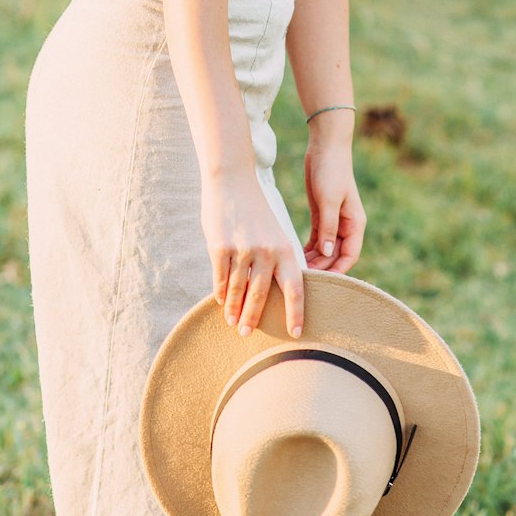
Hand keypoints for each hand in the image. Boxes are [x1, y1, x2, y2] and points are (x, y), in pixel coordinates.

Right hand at [200, 173, 303, 337]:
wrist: (231, 181)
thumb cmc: (254, 212)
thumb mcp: (274, 234)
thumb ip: (275, 261)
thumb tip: (272, 294)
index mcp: (285, 249)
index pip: (295, 288)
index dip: (296, 313)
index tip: (296, 334)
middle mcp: (266, 252)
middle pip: (261, 295)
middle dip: (254, 318)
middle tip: (248, 335)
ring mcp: (242, 250)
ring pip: (238, 291)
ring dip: (234, 310)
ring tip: (233, 324)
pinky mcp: (220, 248)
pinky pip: (221, 279)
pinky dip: (221, 293)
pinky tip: (220, 302)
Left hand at [304, 143, 365, 273]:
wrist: (325, 147)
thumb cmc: (332, 170)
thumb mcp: (330, 199)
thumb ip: (328, 227)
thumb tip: (326, 253)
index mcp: (355, 224)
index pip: (350, 255)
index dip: (338, 271)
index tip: (323, 283)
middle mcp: (346, 226)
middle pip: (335, 256)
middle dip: (322, 268)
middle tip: (303, 279)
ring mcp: (334, 221)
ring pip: (324, 250)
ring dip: (313, 260)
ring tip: (296, 271)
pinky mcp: (321, 215)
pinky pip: (316, 239)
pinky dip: (308, 249)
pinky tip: (296, 257)